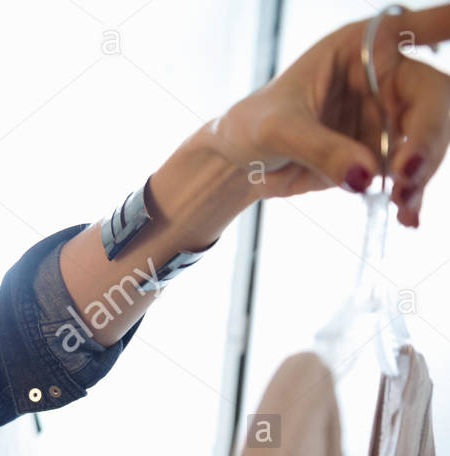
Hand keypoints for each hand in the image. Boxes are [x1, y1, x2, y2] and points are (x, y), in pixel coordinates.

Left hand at [210, 4, 449, 226]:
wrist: (240, 165)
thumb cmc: (251, 126)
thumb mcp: (276, 130)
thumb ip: (319, 148)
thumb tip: (365, 176)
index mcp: (361, 50)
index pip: (413, 29)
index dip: (444, 23)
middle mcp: (383, 78)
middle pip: (432, 100)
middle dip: (428, 138)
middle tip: (407, 175)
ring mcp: (387, 117)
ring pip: (428, 140)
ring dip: (421, 174)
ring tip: (402, 204)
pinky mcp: (381, 153)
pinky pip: (409, 173)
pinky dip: (411, 196)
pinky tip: (406, 217)